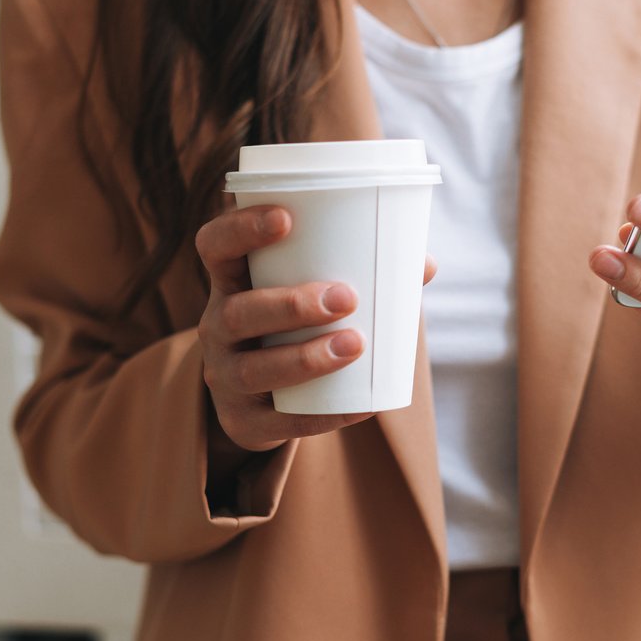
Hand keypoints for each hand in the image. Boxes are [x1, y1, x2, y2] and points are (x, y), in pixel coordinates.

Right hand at [196, 204, 436, 453]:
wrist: (262, 401)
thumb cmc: (296, 327)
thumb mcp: (310, 294)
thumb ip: (362, 274)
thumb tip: (424, 264)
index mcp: (232, 283)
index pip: (215, 247)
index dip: (241, 228)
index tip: (286, 218)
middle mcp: (217, 327)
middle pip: (238, 313)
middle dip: (291, 304)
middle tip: (346, 297)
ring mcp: (225, 377)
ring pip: (254, 369)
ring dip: (306, 358)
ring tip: (355, 345)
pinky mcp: (242, 421)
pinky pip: (277, 422)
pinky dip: (321, 415)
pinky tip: (359, 406)